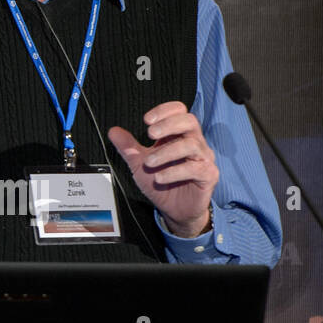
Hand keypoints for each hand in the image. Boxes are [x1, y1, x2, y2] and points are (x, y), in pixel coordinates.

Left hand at [108, 102, 218, 235]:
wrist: (175, 211)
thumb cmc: (162, 184)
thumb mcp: (139, 165)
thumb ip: (128, 148)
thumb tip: (114, 131)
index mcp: (179, 135)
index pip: (179, 111)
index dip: (164, 111)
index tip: (146, 120)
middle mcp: (194, 143)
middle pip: (189, 121)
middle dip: (168, 124)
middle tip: (150, 134)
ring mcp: (203, 158)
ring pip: (191, 145)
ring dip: (166, 152)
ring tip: (149, 163)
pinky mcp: (208, 175)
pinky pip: (195, 168)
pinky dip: (174, 172)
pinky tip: (160, 178)